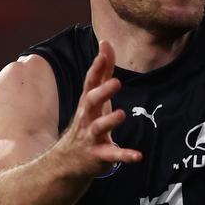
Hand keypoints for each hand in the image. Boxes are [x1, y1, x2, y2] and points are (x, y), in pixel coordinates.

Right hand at [56, 40, 141, 177]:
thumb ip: (103, 71)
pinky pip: (112, 155)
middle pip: (91, 102)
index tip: (103, 52)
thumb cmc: (87, 121)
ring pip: (99, 128)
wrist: (67, 162)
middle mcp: (86, 118)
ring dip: (109, 121)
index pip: (90, 82)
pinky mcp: (99, 156)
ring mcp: (91, 137)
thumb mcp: (95, 97)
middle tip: (117, 82)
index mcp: (88, 103)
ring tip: (121, 114)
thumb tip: (106, 42)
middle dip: (102, 92)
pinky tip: (138, 156)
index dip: (97, 68)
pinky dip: (125, 155)